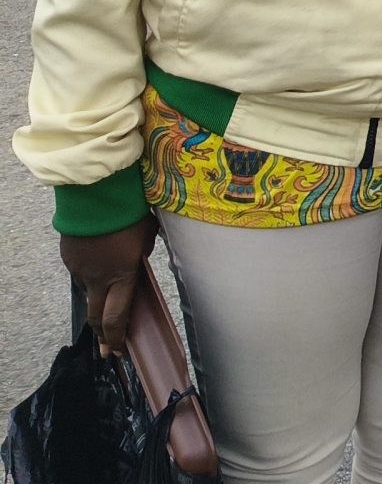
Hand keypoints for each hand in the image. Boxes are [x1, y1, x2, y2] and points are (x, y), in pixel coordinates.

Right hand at [61, 221, 155, 354]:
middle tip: (106, 348)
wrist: (95, 195)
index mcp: (122, 276)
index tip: (117, 350)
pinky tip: (96, 265)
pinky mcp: (68, 258)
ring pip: (88, 292)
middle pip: (97, 315)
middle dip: (103, 334)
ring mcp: (80, 269)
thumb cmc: (130, 214)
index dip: (116, 337)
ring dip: (97, 299)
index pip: (117, 316)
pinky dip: (89, 275)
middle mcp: (98, 278)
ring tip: (106, 298)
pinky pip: (80, 273)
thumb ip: (141, 257)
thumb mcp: (147, 238)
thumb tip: (137, 265)